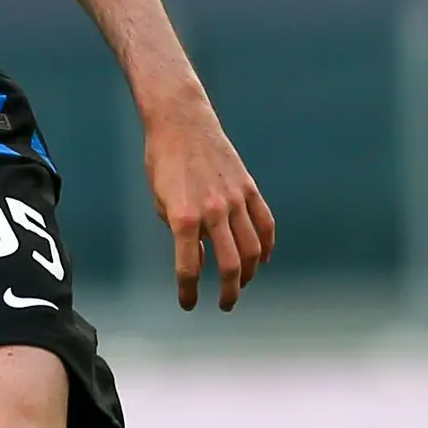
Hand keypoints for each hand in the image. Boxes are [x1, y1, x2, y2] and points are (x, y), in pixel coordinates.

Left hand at [144, 97, 273, 311]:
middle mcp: (212, 211)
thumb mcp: (160, 201)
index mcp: (183, 217)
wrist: (183, 123)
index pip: (188, 267)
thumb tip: (199, 256)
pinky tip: (262, 259)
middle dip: (228, 292)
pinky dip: (267, 245)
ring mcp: (234, 199)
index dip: (188, 291)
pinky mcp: (248, 188)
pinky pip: (265, 223)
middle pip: (229, 265)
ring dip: (249, 273)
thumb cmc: (164, 162)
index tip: (188, 303)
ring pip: (252, 248)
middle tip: (224, 304)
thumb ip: (179, 231)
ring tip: (241, 284)